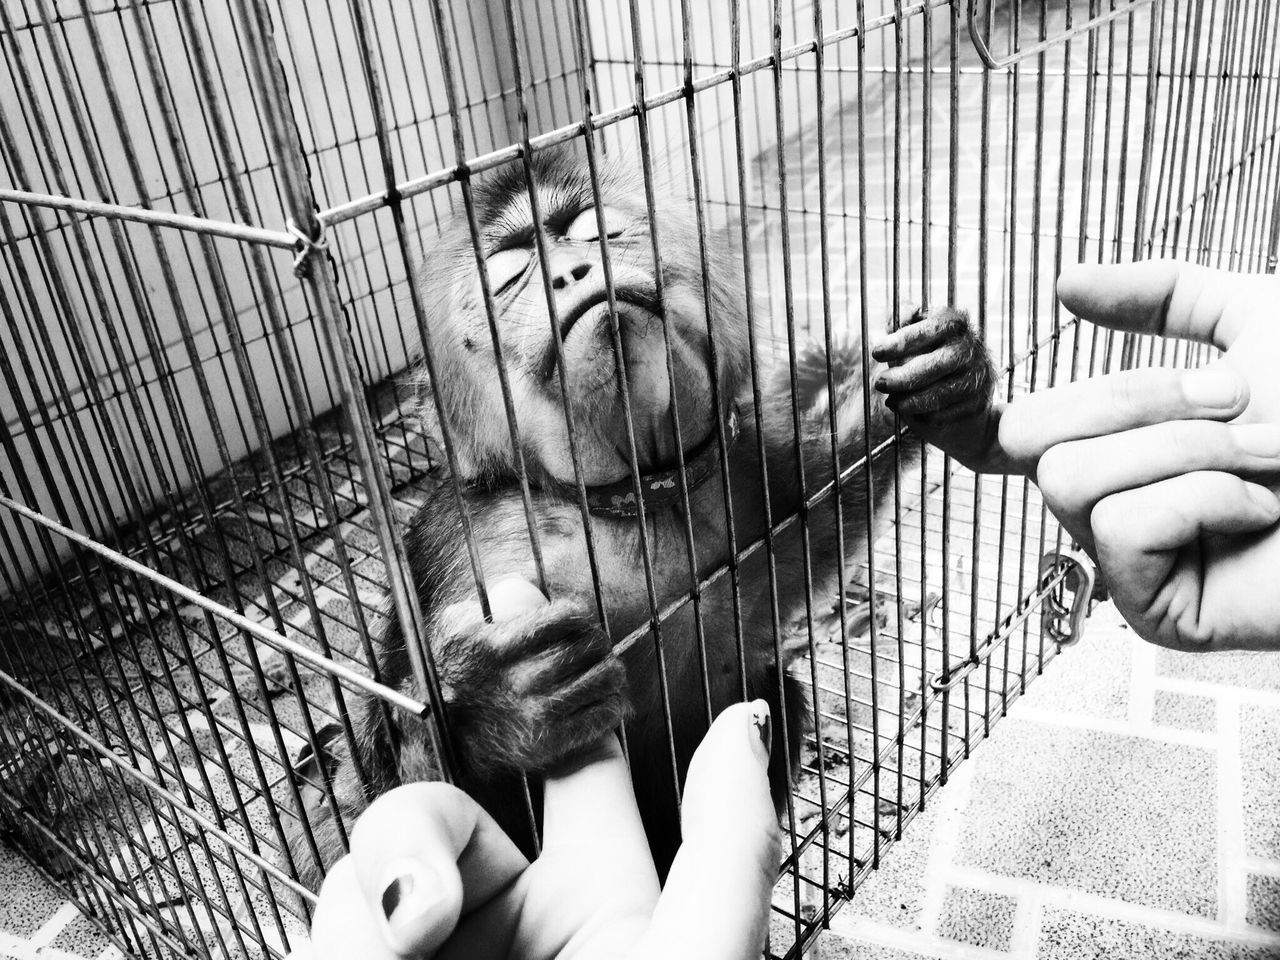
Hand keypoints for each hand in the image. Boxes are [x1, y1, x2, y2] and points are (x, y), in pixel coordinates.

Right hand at [290, 701, 777, 959]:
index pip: (576, 767)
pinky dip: (344, 932)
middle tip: (447, 809)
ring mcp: (429, 953)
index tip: (528, 607)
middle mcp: (508, 920)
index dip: (558, 691)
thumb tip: (745, 715)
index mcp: (601, 902)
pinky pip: (332, 912)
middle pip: (455, 800)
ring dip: (384, 884)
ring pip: (382, 850)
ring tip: (403, 953)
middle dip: (434, 805)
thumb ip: (727, 840)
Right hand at [436, 580, 627, 775]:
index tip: (579, 620)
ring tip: (610, 670)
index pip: (566, 617)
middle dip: (599, 641)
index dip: (580, 615)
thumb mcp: (453, 633)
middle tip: (597, 645)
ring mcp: (540, 711)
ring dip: (613, 671)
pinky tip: (611, 700)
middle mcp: (524, 679)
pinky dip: (613, 705)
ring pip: (604, 679)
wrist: (448, 737)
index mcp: (502, 647)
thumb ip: (475, 605)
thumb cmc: (453, 679)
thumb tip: (506, 587)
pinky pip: (602, 716)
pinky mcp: (553, 741)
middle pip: (590, 647)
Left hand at [872, 306, 1000, 471]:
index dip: (904, 340)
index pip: (934, 327)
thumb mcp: (908, 334)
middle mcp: (970, 347)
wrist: (952, 390)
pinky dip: (925, 415)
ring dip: (912, 400)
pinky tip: (910, 411)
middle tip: (880, 383)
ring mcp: (977, 375)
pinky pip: (950, 412)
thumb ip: (900, 323)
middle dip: (905, 376)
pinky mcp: (977, 402)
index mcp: (953, 323)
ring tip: (891, 401)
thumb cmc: (922, 356)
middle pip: (940, 363)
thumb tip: (896, 316)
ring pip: (944, 392)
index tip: (877, 352)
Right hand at [996, 260, 1279, 650]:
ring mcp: (1126, 565)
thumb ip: (1160, 295)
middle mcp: (1106, 506)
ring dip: (1187, 450)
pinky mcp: (1152, 613)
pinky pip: (1122, 526)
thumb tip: (1064, 283)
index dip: (1015, 407)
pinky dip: (1206, 500)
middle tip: (1235, 408)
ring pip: (1072, 478)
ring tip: (1264, 463)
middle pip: (1031, 439)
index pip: (1015, 430)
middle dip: (1139, 403)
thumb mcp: (1252, 323)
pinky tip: (1263, 512)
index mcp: (1118, 448)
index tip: (1071, 385)